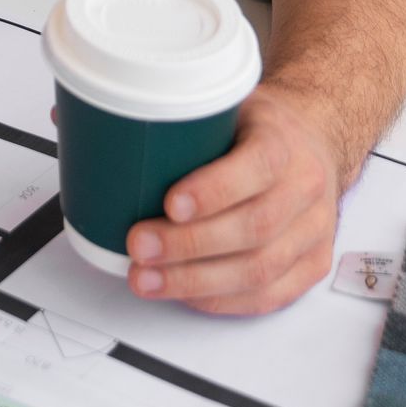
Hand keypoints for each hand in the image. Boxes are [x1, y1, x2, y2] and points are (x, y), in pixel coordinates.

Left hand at [124, 81, 340, 314]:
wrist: (312, 143)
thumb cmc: (257, 128)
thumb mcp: (226, 107)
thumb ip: (180, 124)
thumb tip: (92, 131)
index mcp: (283, 141)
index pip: (258, 166)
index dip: (214, 190)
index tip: (169, 203)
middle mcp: (304, 188)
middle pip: (255, 227)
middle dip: (190, 244)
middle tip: (139, 246)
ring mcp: (313, 231)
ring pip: (260, 269)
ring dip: (196, 281)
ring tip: (148, 278)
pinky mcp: (311, 265)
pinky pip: (268, 295)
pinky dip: (220, 299)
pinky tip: (184, 293)